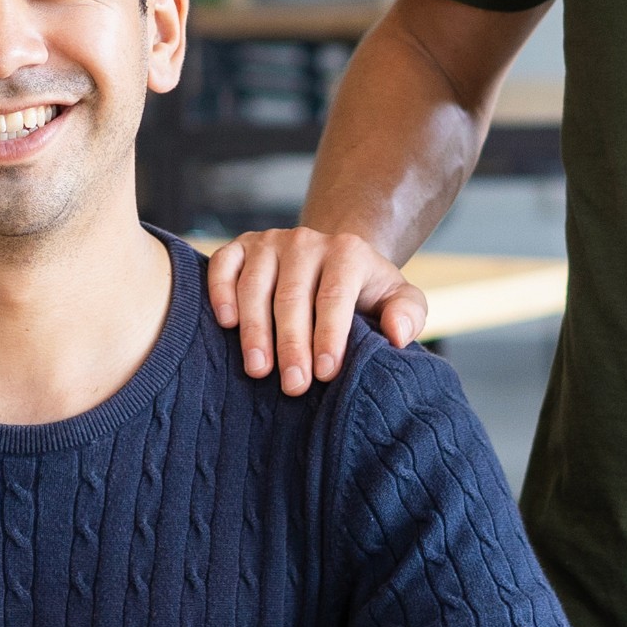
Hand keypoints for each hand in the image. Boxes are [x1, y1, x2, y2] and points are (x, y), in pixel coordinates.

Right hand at [204, 228, 427, 399]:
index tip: (325, 373)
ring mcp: (269, 242)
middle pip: (293, 295)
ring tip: (258, 369)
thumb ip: (407, 314)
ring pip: (255, 285)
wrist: (331, 261)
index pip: (335, 294)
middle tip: (293, 385)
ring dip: (254, 330)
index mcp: (347, 252)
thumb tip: (397, 335)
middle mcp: (306, 241)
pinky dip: (220, 292)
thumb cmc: (363, 293)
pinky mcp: (240, 247)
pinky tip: (226, 323)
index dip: (329, 335)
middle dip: (291, 344)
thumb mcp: (397, 299)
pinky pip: (223, 265)